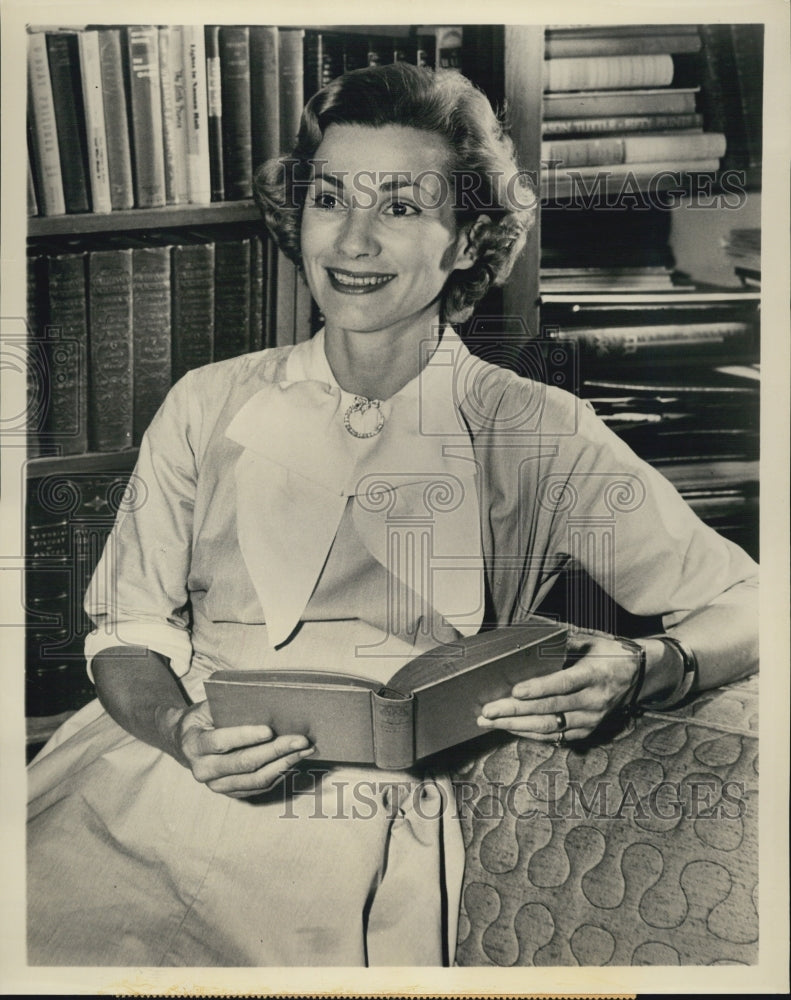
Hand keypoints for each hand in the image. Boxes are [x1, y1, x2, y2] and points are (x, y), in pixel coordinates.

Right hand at [166, 700, 315, 797]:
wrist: (183, 743)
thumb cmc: (201, 719)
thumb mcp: (206, 708)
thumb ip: (228, 706)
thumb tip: (265, 702)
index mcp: (194, 745)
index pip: (221, 742)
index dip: (245, 736)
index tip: (269, 730)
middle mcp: (203, 770)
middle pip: (244, 763)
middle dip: (276, 751)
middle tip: (301, 740)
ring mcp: (217, 785)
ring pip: (255, 780)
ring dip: (283, 764)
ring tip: (304, 750)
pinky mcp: (230, 793)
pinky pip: (259, 787)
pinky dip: (279, 774)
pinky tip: (294, 760)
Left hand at [476, 631, 642, 742]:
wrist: (638, 676)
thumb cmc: (609, 654)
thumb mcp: (591, 642)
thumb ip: (563, 643)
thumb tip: (531, 640)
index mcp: (594, 675)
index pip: (563, 684)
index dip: (538, 688)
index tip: (515, 691)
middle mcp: (593, 701)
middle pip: (549, 709)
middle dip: (515, 711)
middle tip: (488, 711)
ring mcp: (590, 719)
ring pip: (549, 727)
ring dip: (516, 725)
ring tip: (490, 722)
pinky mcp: (587, 731)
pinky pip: (556, 736)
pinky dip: (531, 733)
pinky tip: (511, 728)